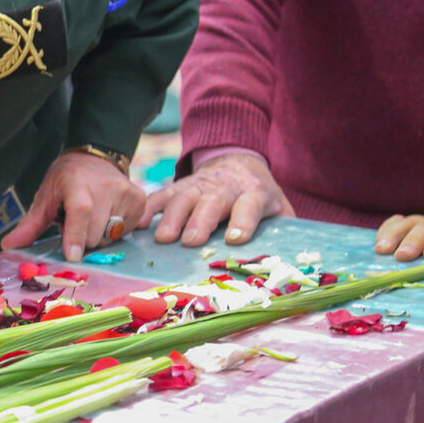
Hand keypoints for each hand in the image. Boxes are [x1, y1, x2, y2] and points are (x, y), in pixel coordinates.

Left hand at [1, 150, 146, 261]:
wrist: (95, 156)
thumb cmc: (66, 180)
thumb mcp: (45, 197)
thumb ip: (30, 224)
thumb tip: (7, 247)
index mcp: (77, 182)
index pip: (81, 211)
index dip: (76, 235)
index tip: (73, 256)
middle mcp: (106, 185)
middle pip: (94, 234)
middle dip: (82, 238)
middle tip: (75, 222)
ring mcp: (126, 191)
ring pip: (109, 237)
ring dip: (97, 235)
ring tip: (91, 217)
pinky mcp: (140, 200)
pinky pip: (124, 232)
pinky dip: (113, 230)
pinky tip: (106, 214)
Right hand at [139, 153, 292, 245]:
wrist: (236, 161)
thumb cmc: (257, 196)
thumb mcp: (279, 208)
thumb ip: (283, 230)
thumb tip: (284, 261)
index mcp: (253, 193)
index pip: (248, 205)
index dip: (242, 221)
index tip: (235, 239)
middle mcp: (224, 187)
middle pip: (211, 201)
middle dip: (200, 220)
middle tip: (191, 241)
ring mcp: (198, 184)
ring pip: (183, 197)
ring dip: (172, 217)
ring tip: (163, 238)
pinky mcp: (178, 186)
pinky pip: (160, 195)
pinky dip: (148, 209)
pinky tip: (139, 226)